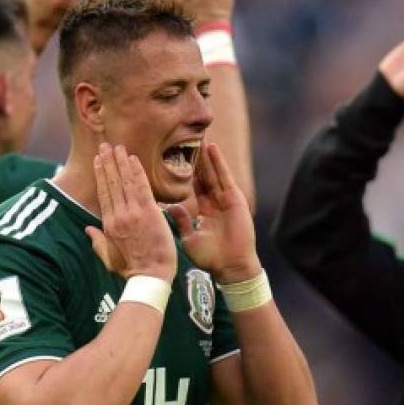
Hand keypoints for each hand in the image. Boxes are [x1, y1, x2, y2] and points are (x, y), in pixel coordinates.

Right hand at [85, 143, 176, 282]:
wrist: (150, 275)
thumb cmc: (131, 269)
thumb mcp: (108, 257)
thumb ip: (97, 241)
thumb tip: (87, 230)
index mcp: (108, 224)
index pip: (103, 193)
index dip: (101, 175)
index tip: (99, 161)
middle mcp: (118, 215)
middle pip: (112, 183)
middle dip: (109, 162)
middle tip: (105, 145)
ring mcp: (133, 213)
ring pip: (125, 181)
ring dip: (121, 162)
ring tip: (118, 147)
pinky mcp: (149, 212)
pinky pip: (141, 187)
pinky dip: (136, 172)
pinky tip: (133, 159)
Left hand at [166, 144, 259, 283]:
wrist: (230, 266)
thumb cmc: (211, 258)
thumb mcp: (190, 238)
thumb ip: (182, 221)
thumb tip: (168, 208)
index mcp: (203, 212)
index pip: (191, 188)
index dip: (184, 174)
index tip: (170, 160)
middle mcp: (214, 203)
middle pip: (203, 176)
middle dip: (195, 160)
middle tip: (184, 140)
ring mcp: (225, 199)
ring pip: (212, 173)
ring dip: (206, 156)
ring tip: (198, 138)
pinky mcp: (234, 198)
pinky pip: (225, 177)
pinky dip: (218, 162)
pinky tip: (212, 149)